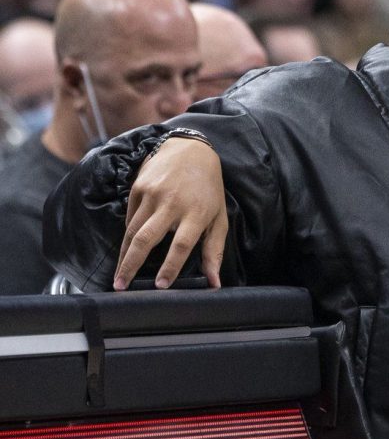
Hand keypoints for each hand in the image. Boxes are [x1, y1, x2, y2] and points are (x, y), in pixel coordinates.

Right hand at [113, 137, 227, 289]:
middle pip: (147, 238)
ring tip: (119, 276)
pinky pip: (130, 217)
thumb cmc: (208, 190)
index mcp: (197, 213)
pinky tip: (126, 249)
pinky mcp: (138, 187)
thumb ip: (214, 251)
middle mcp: (173, 203)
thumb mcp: (218, 218)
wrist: (190, 151)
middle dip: (131, 265)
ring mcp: (153, 193)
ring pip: (133, 230)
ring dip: (124, 255)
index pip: (182, 244)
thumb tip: (214, 283)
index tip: (160, 286)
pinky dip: (128, 235)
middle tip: (121, 287)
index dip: (170, 266)